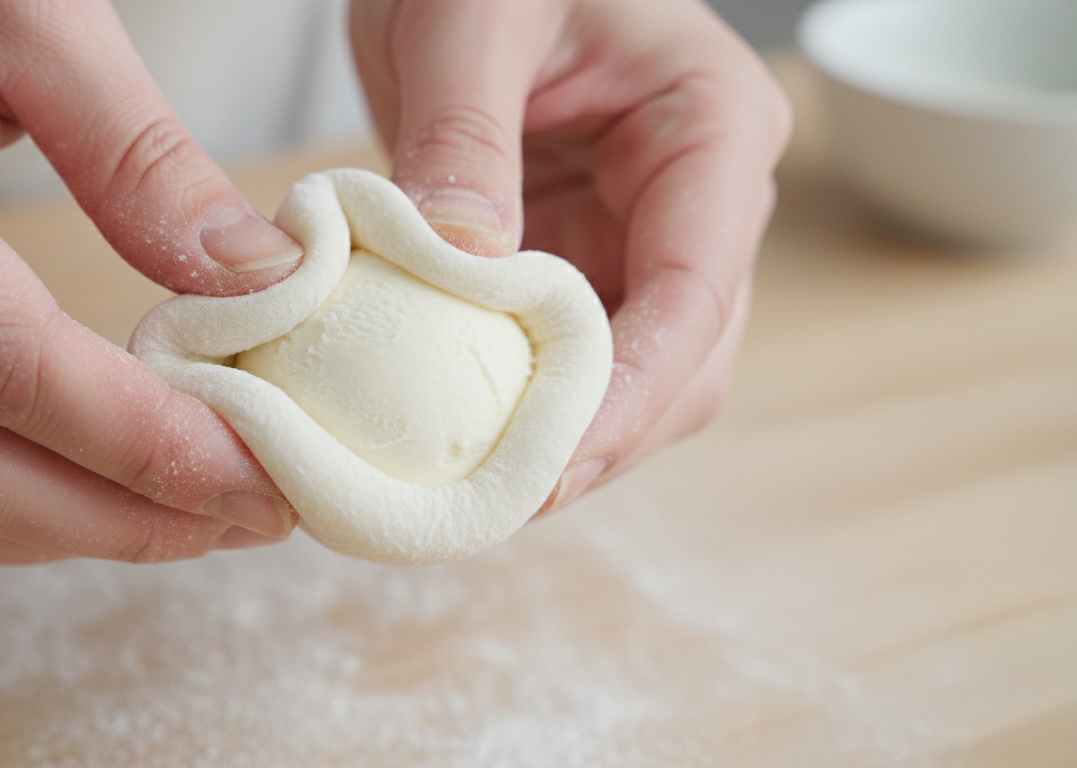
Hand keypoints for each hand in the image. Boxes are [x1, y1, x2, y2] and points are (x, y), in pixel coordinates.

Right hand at [0, 0, 305, 564]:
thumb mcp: (36, 17)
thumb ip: (140, 154)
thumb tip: (254, 284)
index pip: (3, 361)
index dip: (145, 441)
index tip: (259, 470)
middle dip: (125, 516)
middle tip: (253, 510)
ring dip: (76, 533)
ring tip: (202, 513)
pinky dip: (16, 515)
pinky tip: (110, 489)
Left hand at [351, 0, 791, 509]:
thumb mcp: (468, 19)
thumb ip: (466, 139)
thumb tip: (465, 270)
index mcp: (711, 128)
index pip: (697, 290)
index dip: (631, 395)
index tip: (548, 467)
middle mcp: (697, 198)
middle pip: (683, 359)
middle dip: (599, 437)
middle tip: (498, 500)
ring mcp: (641, 238)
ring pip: (634, 377)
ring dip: (561, 437)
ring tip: (474, 488)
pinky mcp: (581, 263)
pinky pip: (568, 358)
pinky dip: (521, 405)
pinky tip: (461, 435)